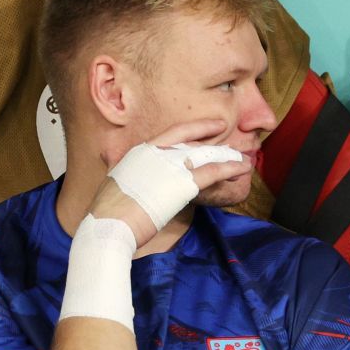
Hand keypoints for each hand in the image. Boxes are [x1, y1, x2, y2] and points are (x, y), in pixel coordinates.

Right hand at [90, 118, 253, 247]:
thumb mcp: (112, 183)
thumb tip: (114, 170)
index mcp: (140, 152)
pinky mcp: (183, 183)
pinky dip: (230, 168)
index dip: (195, 127)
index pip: (173, 133)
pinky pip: (213, 172)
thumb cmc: (107, 212)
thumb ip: (121, 173)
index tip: (211, 125)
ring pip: (206, 156)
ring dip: (227, 157)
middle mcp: (158, 153)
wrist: (110, 224)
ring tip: (243, 160)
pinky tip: (242, 168)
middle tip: (227, 135)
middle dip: (212, 140)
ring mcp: (171, 166)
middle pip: (192, 143)